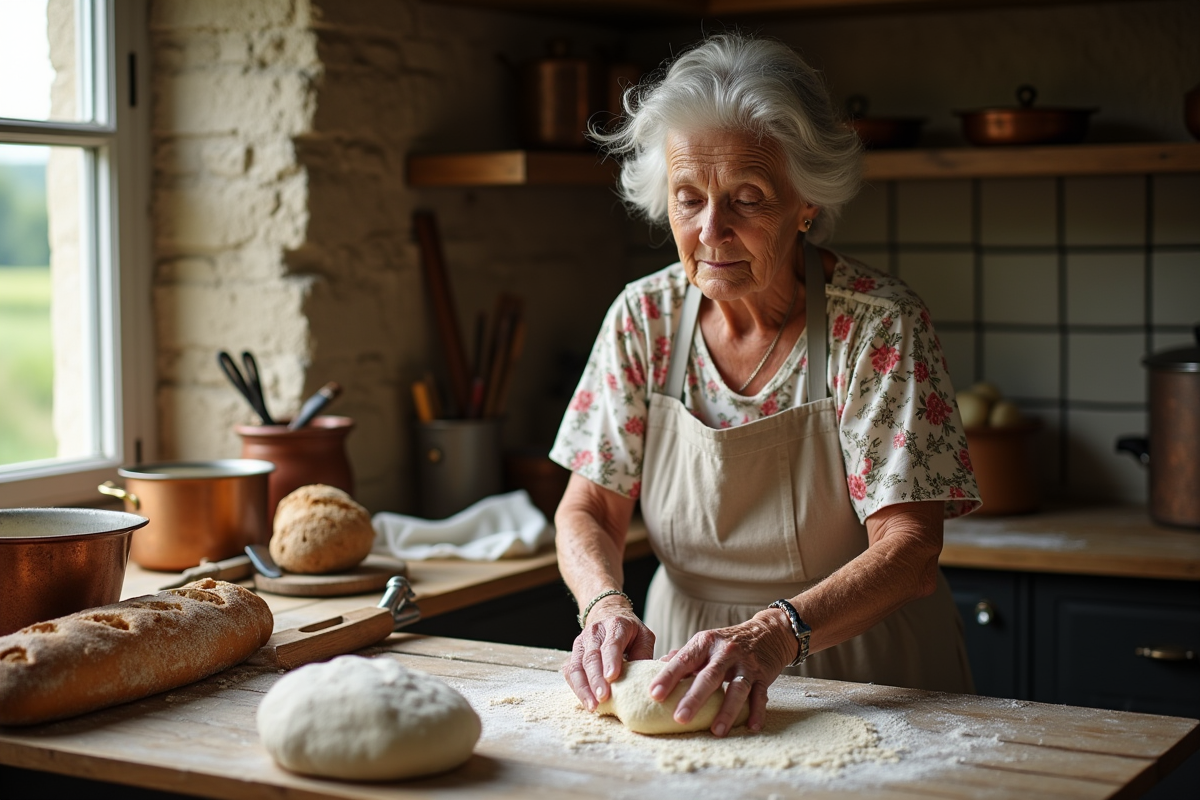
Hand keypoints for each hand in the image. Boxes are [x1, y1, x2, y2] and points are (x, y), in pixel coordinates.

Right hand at [562, 598, 654, 711]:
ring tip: (592, 706)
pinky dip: (576, 688)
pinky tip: (585, 701)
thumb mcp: (644, 636)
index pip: (612, 643)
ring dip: (583, 687)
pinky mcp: (573, 654)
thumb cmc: (630, 631)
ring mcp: (581, 643)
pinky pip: (570, 672)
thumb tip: (642, 679)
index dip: (611, 660)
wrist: (607, 614)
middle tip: (602, 698)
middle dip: (596, 679)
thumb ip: (644, 654)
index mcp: (616, 625)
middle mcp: (595, 632)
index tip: (612, 677)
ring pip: (576, 666)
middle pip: (592, 656)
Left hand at [648, 609, 795, 736]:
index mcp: (705, 643)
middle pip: (708, 677)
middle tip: (680, 718)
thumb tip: (654, 668)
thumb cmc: (727, 642)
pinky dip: (756, 711)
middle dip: (694, 698)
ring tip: (716, 731)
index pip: (683, 660)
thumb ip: (682, 656)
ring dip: (727, 711)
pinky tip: (751, 726)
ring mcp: (746, 664)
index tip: (654, 694)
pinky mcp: (763, 676)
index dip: (668, 677)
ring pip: (736, 688)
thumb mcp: (704, 642)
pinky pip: (760, 695)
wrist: (767, 632)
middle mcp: (725, 652)